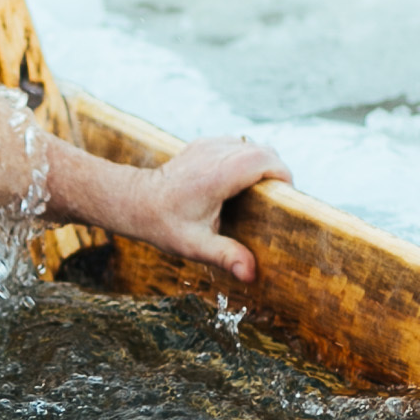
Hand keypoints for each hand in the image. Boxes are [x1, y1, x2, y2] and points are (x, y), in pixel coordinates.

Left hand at [136, 136, 291, 281]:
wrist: (135, 201)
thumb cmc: (164, 224)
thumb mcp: (194, 245)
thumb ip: (224, 256)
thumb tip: (249, 274)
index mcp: (217, 175)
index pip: (265, 161)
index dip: (282, 176)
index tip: (284, 199)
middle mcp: (214, 153)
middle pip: (264, 152)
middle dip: (277, 174)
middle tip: (274, 202)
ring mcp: (208, 145)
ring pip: (252, 146)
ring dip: (263, 166)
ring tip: (259, 195)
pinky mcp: (204, 144)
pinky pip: (238, 146)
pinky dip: (246, 160)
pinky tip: (238, 184)